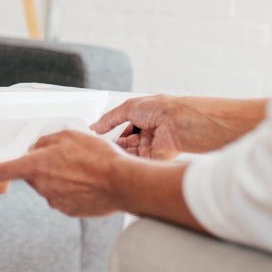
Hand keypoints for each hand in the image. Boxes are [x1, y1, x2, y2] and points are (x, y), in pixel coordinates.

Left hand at [0, 131, 124, 216]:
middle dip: (44, 167)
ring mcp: (55, 200)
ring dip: (60, 178)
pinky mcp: (69, 210)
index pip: (7, 169)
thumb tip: (38, 148)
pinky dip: (72, 190)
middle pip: (34, 175)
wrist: (122, 183)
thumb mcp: (70, 135)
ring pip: (49, 186)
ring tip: (83, 170)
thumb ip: (47, 141)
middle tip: (67, 158)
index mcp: (38, 166)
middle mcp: (42, 186)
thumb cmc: (98, 157)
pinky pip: (63, 197)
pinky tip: (88, 183)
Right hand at [91, 95, 265, 159]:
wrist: (177, 122)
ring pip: (129, 154)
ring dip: (119, 153)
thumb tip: (95, 126)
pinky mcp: (154, 159)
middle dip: (113, 145)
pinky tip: (116, 159)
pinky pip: (137, 163)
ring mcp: (150, 148)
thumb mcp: (127, 108)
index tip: (97, 137)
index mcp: (143, 120)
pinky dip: (127, 161)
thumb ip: (109, 119)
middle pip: (124, 144)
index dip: (110, 133)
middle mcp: (147, 135)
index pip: (122, 130)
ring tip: (105, 152)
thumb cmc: (159, 109)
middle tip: (98, 146)